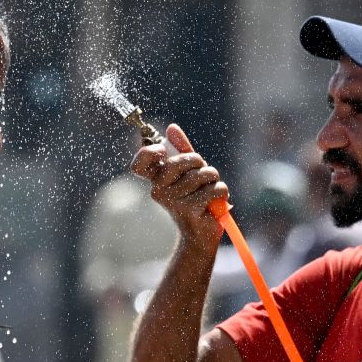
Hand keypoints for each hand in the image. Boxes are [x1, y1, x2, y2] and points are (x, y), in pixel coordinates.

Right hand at [129, 124, 225, 247]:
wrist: (200, 234)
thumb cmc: (195, 198)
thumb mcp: (189, 171)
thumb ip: (181, 149)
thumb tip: (171, 128)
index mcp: (156, 181)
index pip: (139, 164)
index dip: (148, 152)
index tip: (162, 150)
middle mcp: (159, 192)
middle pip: (179, 161)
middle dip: (198, 162)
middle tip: (203, 172)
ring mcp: (173, 202)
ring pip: (202, 174)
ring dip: (213, 179)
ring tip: (209, 189)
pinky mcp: (190, 210)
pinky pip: (213, 189)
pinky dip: (221, 192)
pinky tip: (215, 203)